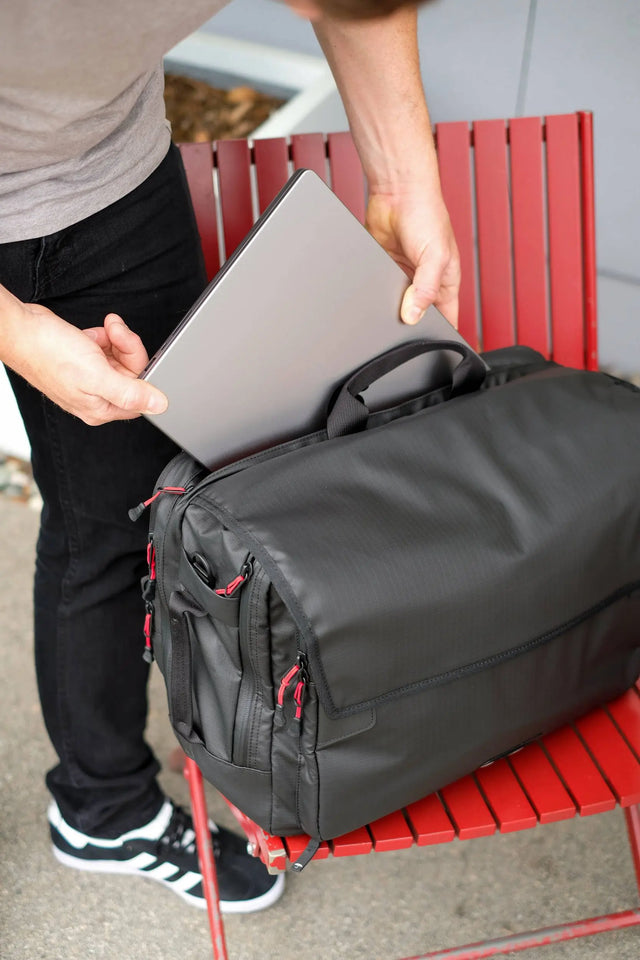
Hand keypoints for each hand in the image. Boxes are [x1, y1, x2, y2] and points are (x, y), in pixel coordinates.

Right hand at [6, 300, 167, 424]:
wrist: (21, 330)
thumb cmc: (49, 353)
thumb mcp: (98, 375)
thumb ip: (131, 393)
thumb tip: (160, 406)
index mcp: (100, 407)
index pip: (139, 397)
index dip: (143, 373)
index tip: (134, 354)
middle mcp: (95, 395)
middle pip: (131, 373)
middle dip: (126, 347)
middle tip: (117, 332)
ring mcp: (88, 377)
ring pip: (118, 357)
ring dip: (115, 338)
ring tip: (105, 329)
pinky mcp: (83, 359)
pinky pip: (105, 348)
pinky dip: (102, 336)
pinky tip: (92, 333)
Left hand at [366, 185, 460, 328]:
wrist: (398, 191)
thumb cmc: (427, 214)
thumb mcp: (435, 256)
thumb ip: (425, 289)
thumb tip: (413, 316)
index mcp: (445, 282)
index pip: (447, 318)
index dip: (441, 334)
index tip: (429, 347)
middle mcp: (425, 282)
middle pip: (419, 315)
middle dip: (411, 323)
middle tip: (400, 329)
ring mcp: (404, 277)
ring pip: (396, 306)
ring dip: (391, 308)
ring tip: (385, 308)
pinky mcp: (383, 270)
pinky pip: (378, 291)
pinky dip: (375, 295)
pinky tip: (372, 295)